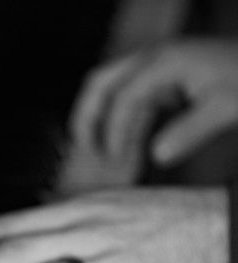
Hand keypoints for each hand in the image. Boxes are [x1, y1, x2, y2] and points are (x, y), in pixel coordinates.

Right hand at [70, 38, 237, 165]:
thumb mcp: (224, 107)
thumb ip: (190, 131)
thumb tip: (158, 155)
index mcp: (164, 62)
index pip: (122, 98)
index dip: (114, 131)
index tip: (113, 159)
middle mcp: (153, 61)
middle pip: (100, 83)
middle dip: (85, 116)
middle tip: (82, 148)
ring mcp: (155, 69)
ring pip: (110, 90)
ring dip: (100, 120)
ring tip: (95, 152)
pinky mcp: (162, 81)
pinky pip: (130, 101)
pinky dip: (122, 124)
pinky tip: (124, 148)